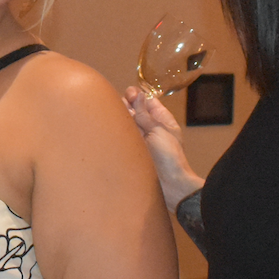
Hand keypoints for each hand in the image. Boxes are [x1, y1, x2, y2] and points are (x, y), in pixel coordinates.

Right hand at [122, 85, 201, 208]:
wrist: (170, 185)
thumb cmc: (170, 157)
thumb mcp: (159, 131)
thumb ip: (145, 114)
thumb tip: (137, 95)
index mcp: (162, 121)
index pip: (148, 102)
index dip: (138, 96)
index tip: (130, 94)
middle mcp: (150, 129)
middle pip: (134, 111)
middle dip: (126, 105)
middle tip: (120, 104)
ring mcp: (139, 140)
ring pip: (125, 123)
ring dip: (119, 117)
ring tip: (112, 113)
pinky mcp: (130, 151)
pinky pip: (120, 138)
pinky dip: (115, 131)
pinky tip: (108, 125)